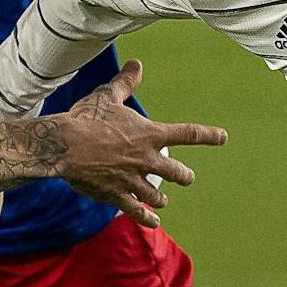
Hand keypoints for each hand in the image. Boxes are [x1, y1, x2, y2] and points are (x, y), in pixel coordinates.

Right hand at [55, 59, 226, 226]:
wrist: (64, 145)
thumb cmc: (86, 118)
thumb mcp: (108, 96)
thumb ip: (126, 83)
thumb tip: (137, 63)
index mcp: (150, 134)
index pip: (188, 133)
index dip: (208, 135)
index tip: (223, 137)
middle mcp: (147, 159)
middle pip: (177, 173)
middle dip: (183, 176)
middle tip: (186, 178)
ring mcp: (133, 180)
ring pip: (157, 196)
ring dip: (161, 199)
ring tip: (163, 201)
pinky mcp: (116, 195)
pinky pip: (137, 211)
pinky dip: (147, 218)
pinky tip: (154, 223)